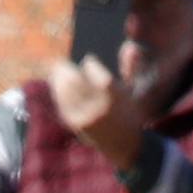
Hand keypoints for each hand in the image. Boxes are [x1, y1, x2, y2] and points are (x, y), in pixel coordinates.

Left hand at [46, 57, 147, 175]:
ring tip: (58, 72)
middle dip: (65, 68)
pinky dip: (59, 93)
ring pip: (64, 89)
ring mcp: (85, 114)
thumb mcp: (134, 91)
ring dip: (58, 78)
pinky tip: (59, 88)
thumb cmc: (129, 114)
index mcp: (113, 92)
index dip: (89, 62)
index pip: (92, 67)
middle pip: (72, 77)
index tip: (89, 61)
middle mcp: (97, 102)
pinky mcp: (76, 123)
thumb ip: (132, 68)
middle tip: (61, 63)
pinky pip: (62, 102)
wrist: (126, 146)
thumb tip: (129, 46)